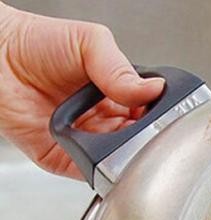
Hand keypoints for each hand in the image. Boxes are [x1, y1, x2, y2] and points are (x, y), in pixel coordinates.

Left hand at [0, 2, 163, 176]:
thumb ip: (121, 67)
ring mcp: (87, 142)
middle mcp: (105, 121)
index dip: (159, 118)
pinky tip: (101, 153)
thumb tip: (154, 90)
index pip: (150, 114)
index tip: (162, 117)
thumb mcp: (89, 42)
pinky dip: (98, 169)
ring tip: (121, 139)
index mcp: (118, 95)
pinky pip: (89, 172)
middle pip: (138, 141)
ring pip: (118, 161)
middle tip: (144, 131)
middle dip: (144, 139)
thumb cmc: (34, 43)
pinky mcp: (65, 160)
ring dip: (124, 155)